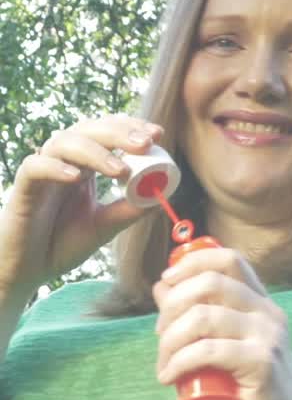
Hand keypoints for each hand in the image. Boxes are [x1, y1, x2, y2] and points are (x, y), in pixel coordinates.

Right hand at [0, 115, 163, 298]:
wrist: (27, 271)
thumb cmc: (61, 244)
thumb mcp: (103, 227)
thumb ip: (129, 211)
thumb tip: (162, 196)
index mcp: (85, 166)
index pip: (108, 133)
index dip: (131, 128)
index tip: (157, 134)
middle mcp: (64, 162)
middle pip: (89, 129)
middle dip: (119, 133)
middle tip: (146, 143)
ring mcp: (43, 171)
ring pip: (64, 142)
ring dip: (95, 151)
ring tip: (120, 170)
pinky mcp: (22, 187)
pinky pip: (35, 167)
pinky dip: (55, 167)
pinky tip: (76, 177)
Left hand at [153, 247, 291, 399]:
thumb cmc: (245, 397)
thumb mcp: (218, 351)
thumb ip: (197, 319)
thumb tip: (162, 287)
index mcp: (262, 305)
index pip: (230, 260)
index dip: (192, 262)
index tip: (166, 282)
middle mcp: (270, 314)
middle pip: (211, 283)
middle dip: (172, 305)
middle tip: (159, 335)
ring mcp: (269, 338)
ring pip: (204, 317)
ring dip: (170, 339)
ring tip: (162, 365)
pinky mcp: (263, 364)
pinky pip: (209, 350)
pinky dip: (179, 361)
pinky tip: (168, 377)